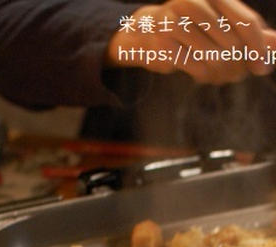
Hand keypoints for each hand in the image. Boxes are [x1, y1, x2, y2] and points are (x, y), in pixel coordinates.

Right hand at [105, 0, 275, 83]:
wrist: (145, 30)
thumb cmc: (190, 25)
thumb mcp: (220, 22)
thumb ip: (247, 31)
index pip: (246, 23)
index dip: (258, 48)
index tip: (264, 69)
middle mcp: (194, 4)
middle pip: (231, 44)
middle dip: (239, 64)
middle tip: (239, 76)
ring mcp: (176, 24)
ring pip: (213, 58)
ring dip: (222, 73)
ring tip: (223, 77)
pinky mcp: (163, 45)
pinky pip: (195, 67)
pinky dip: (205, 76)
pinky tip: (206, 77)